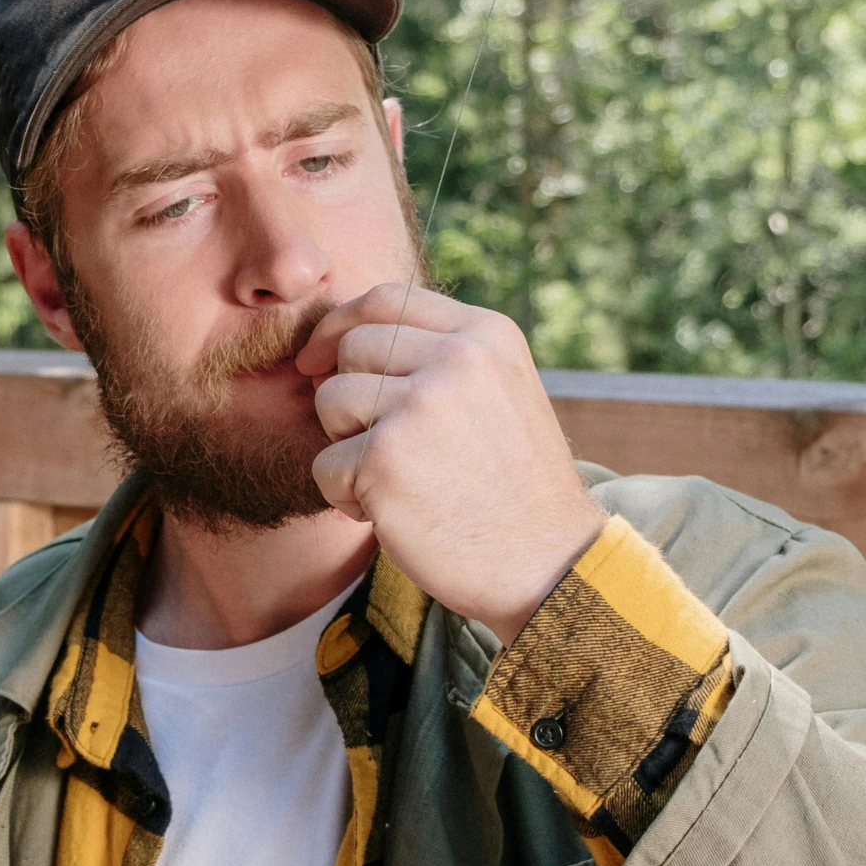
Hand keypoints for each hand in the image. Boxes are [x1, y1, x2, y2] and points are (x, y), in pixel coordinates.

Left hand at [297, 283, 601, 642]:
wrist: (546, 565)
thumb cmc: (513, 486)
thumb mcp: (499, 392)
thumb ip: (440, 357)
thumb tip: (340, 342)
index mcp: (487, 334)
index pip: (387, 299)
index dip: (340, 323)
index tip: (318, 356)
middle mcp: (456, 358)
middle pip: (353, 349)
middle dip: (351, 400)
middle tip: (391, 450)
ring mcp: (418, 405)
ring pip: (330, 401)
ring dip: (347, 448)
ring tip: (398, 482)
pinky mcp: (384, 458)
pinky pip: (325, 464)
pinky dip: (346, 496)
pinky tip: (394, 513)